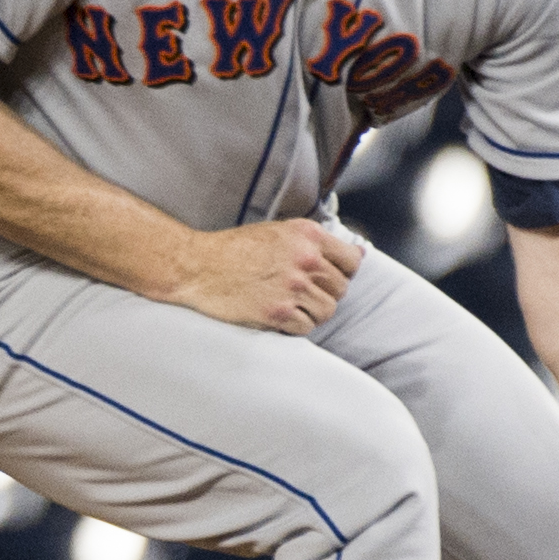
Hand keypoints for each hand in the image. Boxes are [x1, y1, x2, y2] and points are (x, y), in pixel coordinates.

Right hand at [165, 218, 363, 333]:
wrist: (198, 266)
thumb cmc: (237, 248)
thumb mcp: (280, 232)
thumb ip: (317, 243)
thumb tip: (359, 254)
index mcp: (308, 235)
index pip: (352, 261)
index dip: (343, 272)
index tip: (329, 277)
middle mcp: (305, 259)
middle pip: (341, 289)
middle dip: (325, 293)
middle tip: (302, 293)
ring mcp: (292, 287)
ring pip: (327, 311)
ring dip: (312, 312)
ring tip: (290, 304)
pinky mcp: (278, 312)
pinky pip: (306, 327)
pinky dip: (295, 326)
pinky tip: (278, 314)